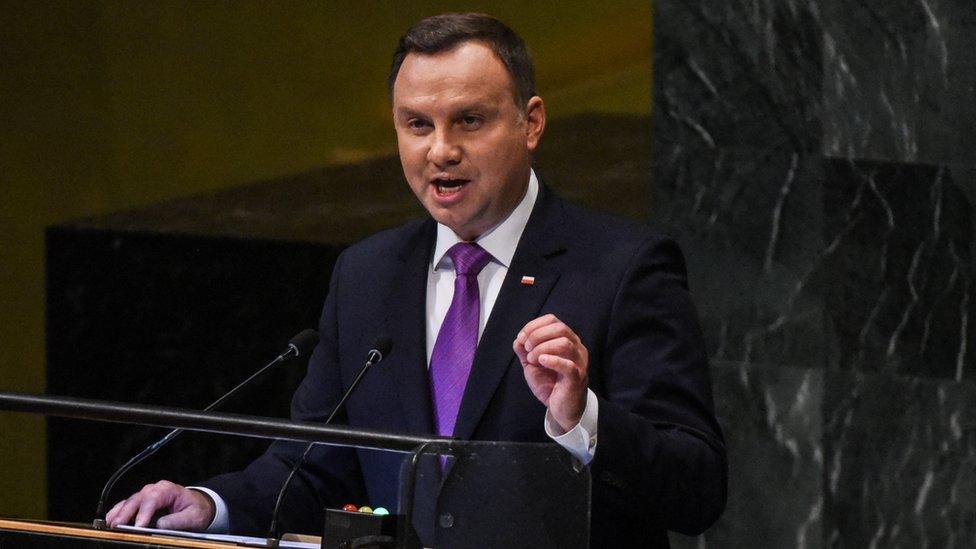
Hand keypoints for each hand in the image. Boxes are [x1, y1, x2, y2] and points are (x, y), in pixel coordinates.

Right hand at [105, 480, 214, 530]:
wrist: (197, 505)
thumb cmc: (195, 509)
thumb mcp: (193, 516)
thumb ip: (178, 520)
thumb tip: (160, 525)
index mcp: (168, 490)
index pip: (153, 499)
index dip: (144, 512)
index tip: (139, 526)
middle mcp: (154, 490)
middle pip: (137, 499)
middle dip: (126, 513)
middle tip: (118, 526)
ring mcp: (145, 496)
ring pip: (128, 502)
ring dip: (118, 513)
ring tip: (111, 525)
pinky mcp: (140, 503)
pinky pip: (125, 506)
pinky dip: (117, 512)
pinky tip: (110, 520)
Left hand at [513, 314, 588, 431]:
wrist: (562, 409)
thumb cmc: (550, 384)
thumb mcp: (533, 365)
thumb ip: (525, 351)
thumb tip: (518, 339)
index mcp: (567, 340)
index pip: (553, 320)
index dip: (534, 326)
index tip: (521, 338)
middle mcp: (576, 347)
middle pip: (560, 328)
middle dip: (537, 335)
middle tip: (527, 349)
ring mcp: (579, 362)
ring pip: (564, 343)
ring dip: (542, 348)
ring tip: (532, 359)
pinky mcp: (577, 377)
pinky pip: (568, 365)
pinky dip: (552, 360)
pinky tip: (541, 361)